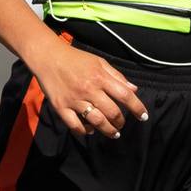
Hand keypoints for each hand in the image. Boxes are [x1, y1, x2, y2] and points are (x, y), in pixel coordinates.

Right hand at [25, 42, 148, 138]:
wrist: (48, 57)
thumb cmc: (76, 59)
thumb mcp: (100, 62)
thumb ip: (117, 76)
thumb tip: (134, 90)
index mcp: (101, 78)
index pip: (125, 96)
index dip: (137, 108)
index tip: (143, 116)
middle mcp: (89, 90)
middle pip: (112, 112)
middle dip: (121, 122)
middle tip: (122, 125)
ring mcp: (74, 100)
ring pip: (96, 121)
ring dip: (107, 130)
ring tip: (113, 133)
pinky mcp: (60, 107)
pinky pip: (74, 125)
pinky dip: (84, 131)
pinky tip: (90, 130)